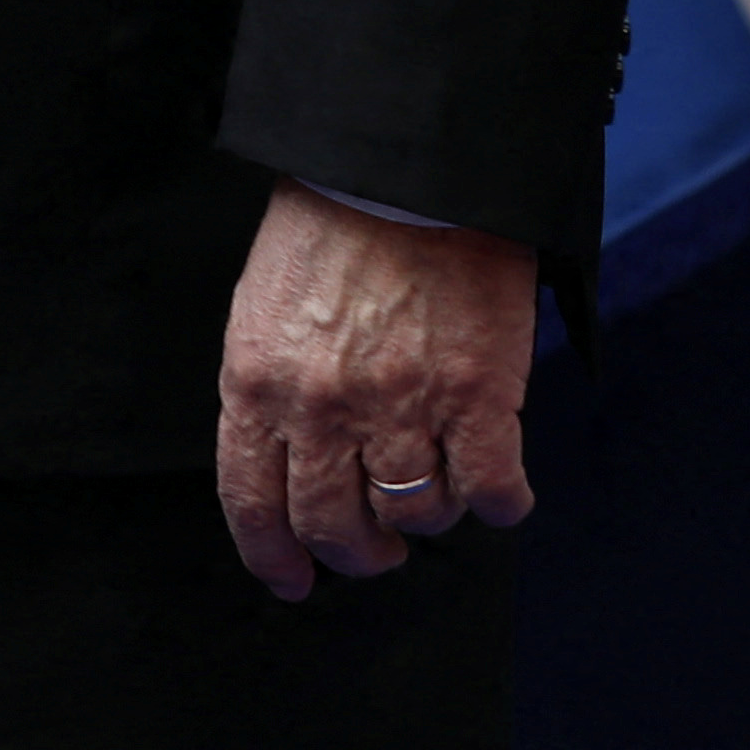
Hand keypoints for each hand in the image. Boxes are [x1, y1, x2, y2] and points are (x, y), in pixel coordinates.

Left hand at [215, 180, 539, 596]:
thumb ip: (271, 389)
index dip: (273, 555)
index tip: (292, 580)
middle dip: (358, 552)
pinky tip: (496, 485)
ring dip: (428, 514)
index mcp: (256, 380)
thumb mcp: (266, 307)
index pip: (252, 500)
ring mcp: (400, 406)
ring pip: (416, 516)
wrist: (407, 169)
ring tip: (434, 481)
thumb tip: (288, 464)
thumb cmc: (333, 228)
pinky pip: (490, 493)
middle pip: (335, 527)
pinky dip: (498, 503)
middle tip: (376, 546)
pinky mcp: (477, 398)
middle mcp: (321, 406)